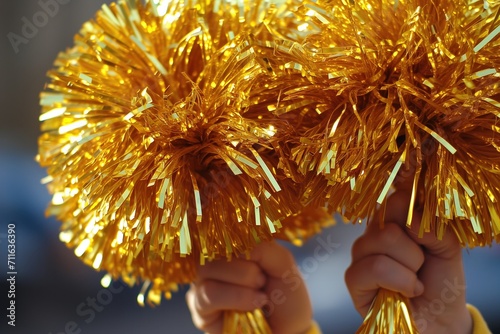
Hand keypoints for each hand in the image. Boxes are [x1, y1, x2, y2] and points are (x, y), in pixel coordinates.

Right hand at [186, 241, 313, 333]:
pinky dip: (235, 297)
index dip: (244, 244)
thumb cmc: (285, 297)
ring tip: (261, 296)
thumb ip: (266, 249)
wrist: (288, 330)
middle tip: (262, 281)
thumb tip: (243, 245)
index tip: (263, 262)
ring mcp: (203, 285)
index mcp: (231, 248)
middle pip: (211, 250)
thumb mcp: (284, 266)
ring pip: (206, 271)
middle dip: (244, 267)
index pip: (223, 231)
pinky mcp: (200, 310)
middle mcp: (213, 263)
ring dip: (240, 283)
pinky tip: (254, 305)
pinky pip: (206, 296)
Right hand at [345, 190, 472, 333]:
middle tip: (421, 264)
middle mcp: (372, 232)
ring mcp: (360, 254)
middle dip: (416, 245)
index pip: (396, 196)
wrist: (439, 319)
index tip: (426, 231)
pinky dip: (401, 281)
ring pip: (384, 238)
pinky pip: (375, 266)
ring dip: (410, 265)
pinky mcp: (353, 278)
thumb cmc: (440, 281)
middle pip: (390, 214)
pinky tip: (408, 291)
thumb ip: (434, 227)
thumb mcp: (448, 248)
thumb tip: (411, 219)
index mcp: (392, 220)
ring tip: (414, 280)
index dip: (414, 208)